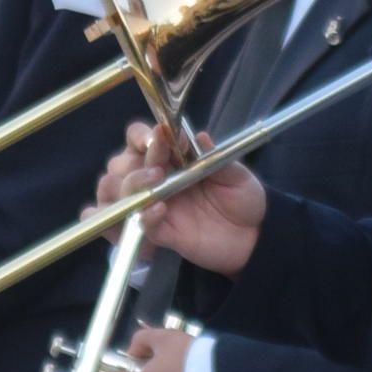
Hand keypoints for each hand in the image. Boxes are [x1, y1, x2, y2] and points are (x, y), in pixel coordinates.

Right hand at [99, 118, 265, 276]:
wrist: (254, 236)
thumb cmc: (242, 199)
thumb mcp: (236, 175)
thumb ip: (216, 158)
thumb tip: (201, 137)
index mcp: (169, 158)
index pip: (138, 139)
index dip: (141, 136)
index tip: (158, 135)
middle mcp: (155, 180)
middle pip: (119, 164)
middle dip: (132, 162)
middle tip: (159, 165)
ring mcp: (154, 206)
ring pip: (117, 193)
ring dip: (129, 185)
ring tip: (154, 182)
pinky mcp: (161, 233)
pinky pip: (138, 225)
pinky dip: (143, 216)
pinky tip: (159, 209)